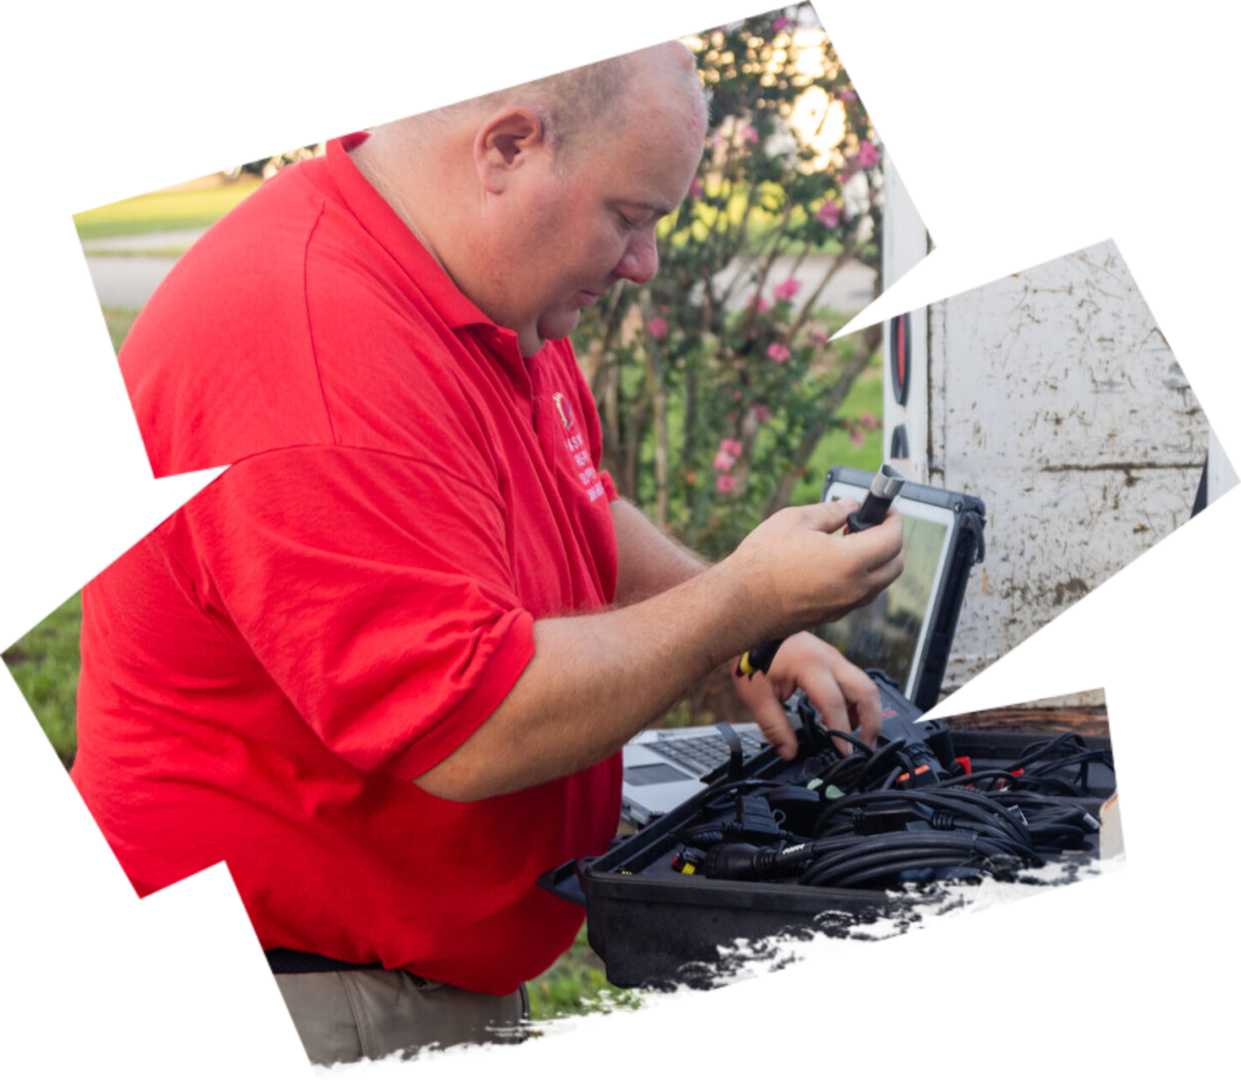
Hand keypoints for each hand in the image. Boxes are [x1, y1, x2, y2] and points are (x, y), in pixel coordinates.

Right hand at [724, 499, 903, 640]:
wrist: (740, 603)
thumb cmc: (761, 562)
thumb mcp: (795, 521)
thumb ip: (830, 511)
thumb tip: (849, 506)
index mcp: (850, 561)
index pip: (892, 539)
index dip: (893, 519)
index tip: (885, 509)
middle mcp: (853, 588)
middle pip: (894, 565)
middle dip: (890, 541)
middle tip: (870, 524)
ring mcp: (844, 605)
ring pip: (880, 584)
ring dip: (877, 562)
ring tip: (850, 542)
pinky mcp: (831, 616)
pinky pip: (860, 596)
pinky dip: (861, 578)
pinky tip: (836, 563)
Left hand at [731, 632, 881, 761]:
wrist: (753, 626)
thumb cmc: (752, 654)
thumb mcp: (757, 694)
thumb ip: (774, 726)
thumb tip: (788, 752)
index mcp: (809, 666)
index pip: (834, 703)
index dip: (842, 731)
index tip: (844, 753)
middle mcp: (828, 659)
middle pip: (866, 690)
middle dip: (871, 721)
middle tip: (865, 746)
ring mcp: (834, 657)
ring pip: (865, 685)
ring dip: (866, 712)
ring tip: (854, 737)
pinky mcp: (832, 659)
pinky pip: (855, 681)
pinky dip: (856, 702)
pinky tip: (840, 718)